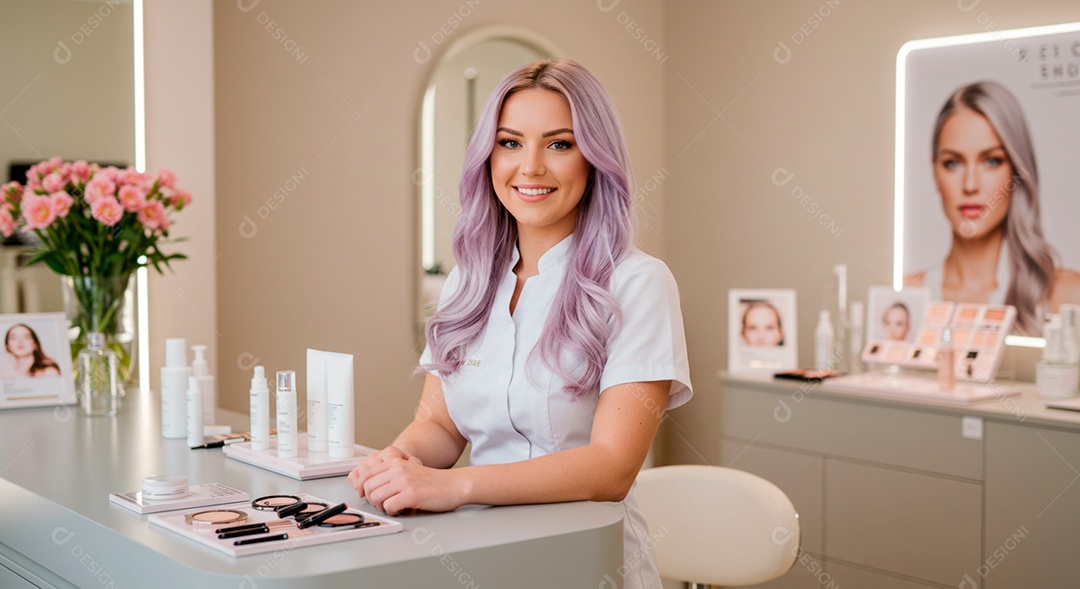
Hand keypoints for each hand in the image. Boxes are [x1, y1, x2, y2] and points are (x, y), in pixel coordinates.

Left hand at [350, 453, 466, 514]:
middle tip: (383, 504)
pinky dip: (393, 511)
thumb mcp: (409, 471)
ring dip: (381, 506)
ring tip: (393, 507)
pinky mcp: (411, 494)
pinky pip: (389, 506)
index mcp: (395, 462)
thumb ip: (391, 475)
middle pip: (368, 487)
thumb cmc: (433, 482)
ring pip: (375, 497)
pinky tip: (403, 509)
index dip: (364, 488)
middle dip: (372, 499)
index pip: (366, 475)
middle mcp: (397, 470)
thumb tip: (370, 488)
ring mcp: (404, 481)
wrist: (454, 485)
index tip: (370, 497)